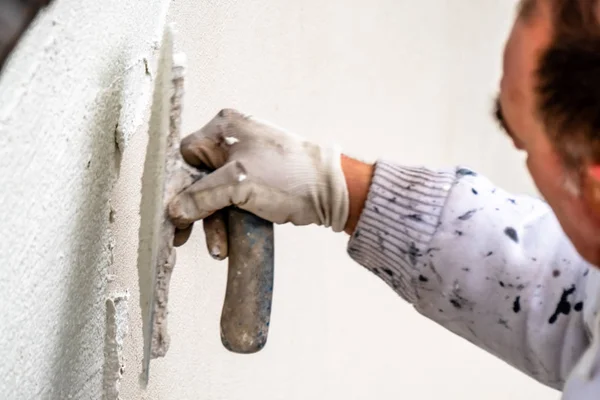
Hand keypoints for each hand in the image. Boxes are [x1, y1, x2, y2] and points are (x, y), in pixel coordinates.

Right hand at [168, 109, 350, 257]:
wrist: (331, 192)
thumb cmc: (288, 175)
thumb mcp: (239, 183)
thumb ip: (201, 195)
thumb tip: (173, 210)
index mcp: (224, 129)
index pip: (186, 156)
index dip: (178, 186)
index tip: (173, 213)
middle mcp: (231, 142)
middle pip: (197, 180)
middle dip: (194, 211)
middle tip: (181, 237)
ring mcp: (243, 164)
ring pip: (213, 197)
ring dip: (211, 224)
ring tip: (217, 249)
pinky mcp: (254, 185)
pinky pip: (230, 205)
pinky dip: (225, 224)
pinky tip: (224, 243)